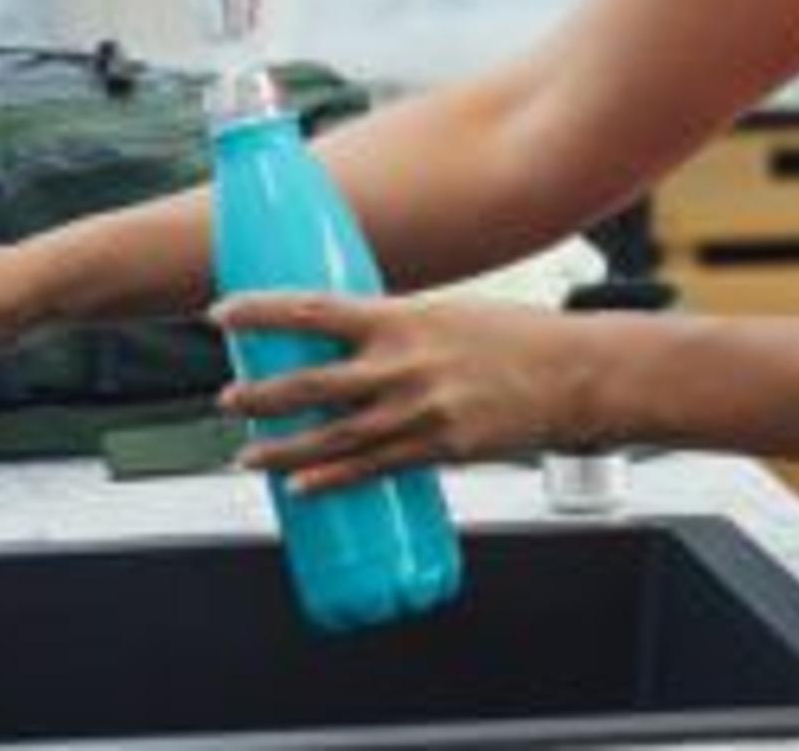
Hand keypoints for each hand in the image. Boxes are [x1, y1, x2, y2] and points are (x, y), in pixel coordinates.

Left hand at [210, 292, 579, 496]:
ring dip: (281, 449)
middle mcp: (404, 365)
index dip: (260, 311)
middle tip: (226, 399)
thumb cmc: (518, 337)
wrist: (577, 374)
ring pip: (331, 437)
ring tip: (246, 455)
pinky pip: (372, 469)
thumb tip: (351, 342)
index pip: (314, 310)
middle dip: (259, 395)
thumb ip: (399, 331)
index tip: (221, 313)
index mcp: (404, 318)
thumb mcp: (449, 315)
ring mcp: (420, 411)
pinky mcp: (439, 449)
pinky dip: (331, 481)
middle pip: (309, 383)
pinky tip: (300, 489)